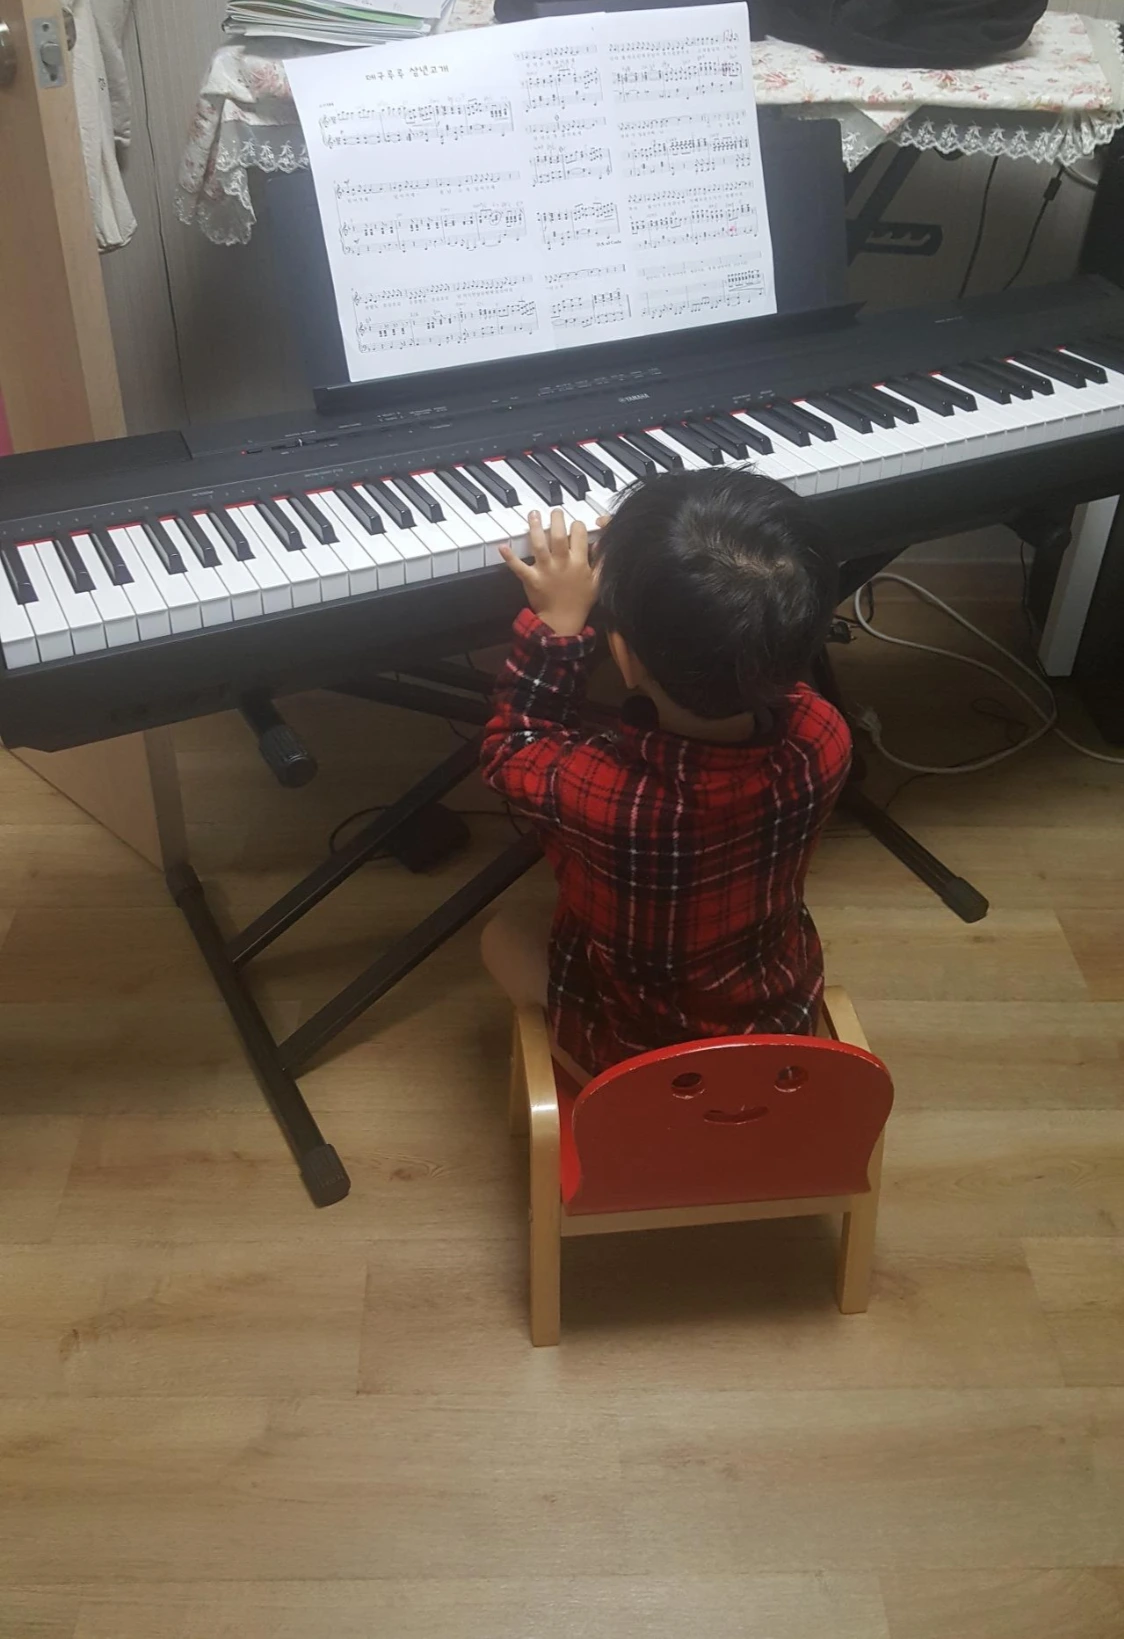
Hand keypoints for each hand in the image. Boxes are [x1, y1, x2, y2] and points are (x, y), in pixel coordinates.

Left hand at [499, 508, 601, 636]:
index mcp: (580, 562)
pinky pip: (519, 567)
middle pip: (558, 535)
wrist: (563, 622)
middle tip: (555, 511)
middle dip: (556, 519)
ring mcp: (546, 570)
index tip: (574, 525)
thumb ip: (601, 562)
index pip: (579, 535)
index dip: (577, 525)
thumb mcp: (598, 581)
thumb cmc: (581, 602)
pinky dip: (510, 557)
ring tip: (534, 514)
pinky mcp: (532, 579)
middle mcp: (562, 562)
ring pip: (539, 545)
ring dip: (535, 528)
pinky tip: (502, 546)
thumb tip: (600, 545)